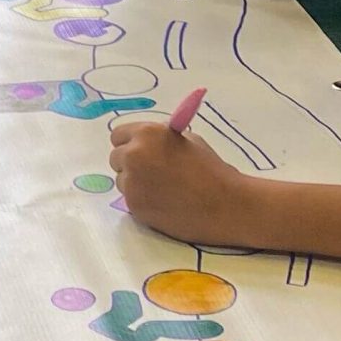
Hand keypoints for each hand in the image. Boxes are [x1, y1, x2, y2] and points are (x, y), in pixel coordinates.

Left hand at [109, 122, 248, 244]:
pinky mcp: (134, 207)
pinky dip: (142, 200)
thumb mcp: (186, 140)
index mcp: (147, 134)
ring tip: (162, 188)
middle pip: (115, 157)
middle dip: (130, 163)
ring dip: (135, 182)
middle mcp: (133, 155)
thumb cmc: (211, 168)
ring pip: (122, 180)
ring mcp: (132, 183)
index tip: (140, 149)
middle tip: (151, 171)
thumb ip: (161, 138)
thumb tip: (145, 143)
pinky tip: (164, 202)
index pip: (118, 135)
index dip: (130, 142)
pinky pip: (130, 199)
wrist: (225, 204)